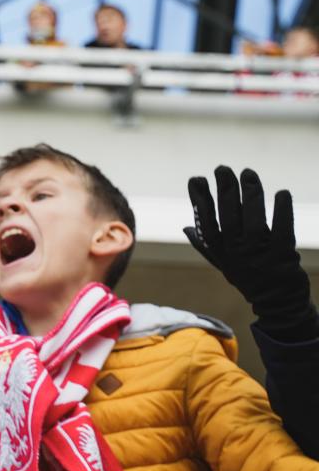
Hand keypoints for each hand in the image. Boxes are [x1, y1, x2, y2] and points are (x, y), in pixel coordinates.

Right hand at [185, 167, 312, 330]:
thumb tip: (187, 226)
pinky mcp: (283, 252)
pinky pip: (283, 227)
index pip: (206, 220)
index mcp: (220, 250)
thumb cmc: (248, 278)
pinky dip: (283, 210)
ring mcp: (260, 252)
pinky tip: (281, 193)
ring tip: (248, 173)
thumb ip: (206, 244)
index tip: (197, 179)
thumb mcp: (223, 263)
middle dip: (225, 188)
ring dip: (251, 193)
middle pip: (229, 214)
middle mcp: (236, 250)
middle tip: (223, 169)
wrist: (277, 302)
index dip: (200, 199)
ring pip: (254, 218)